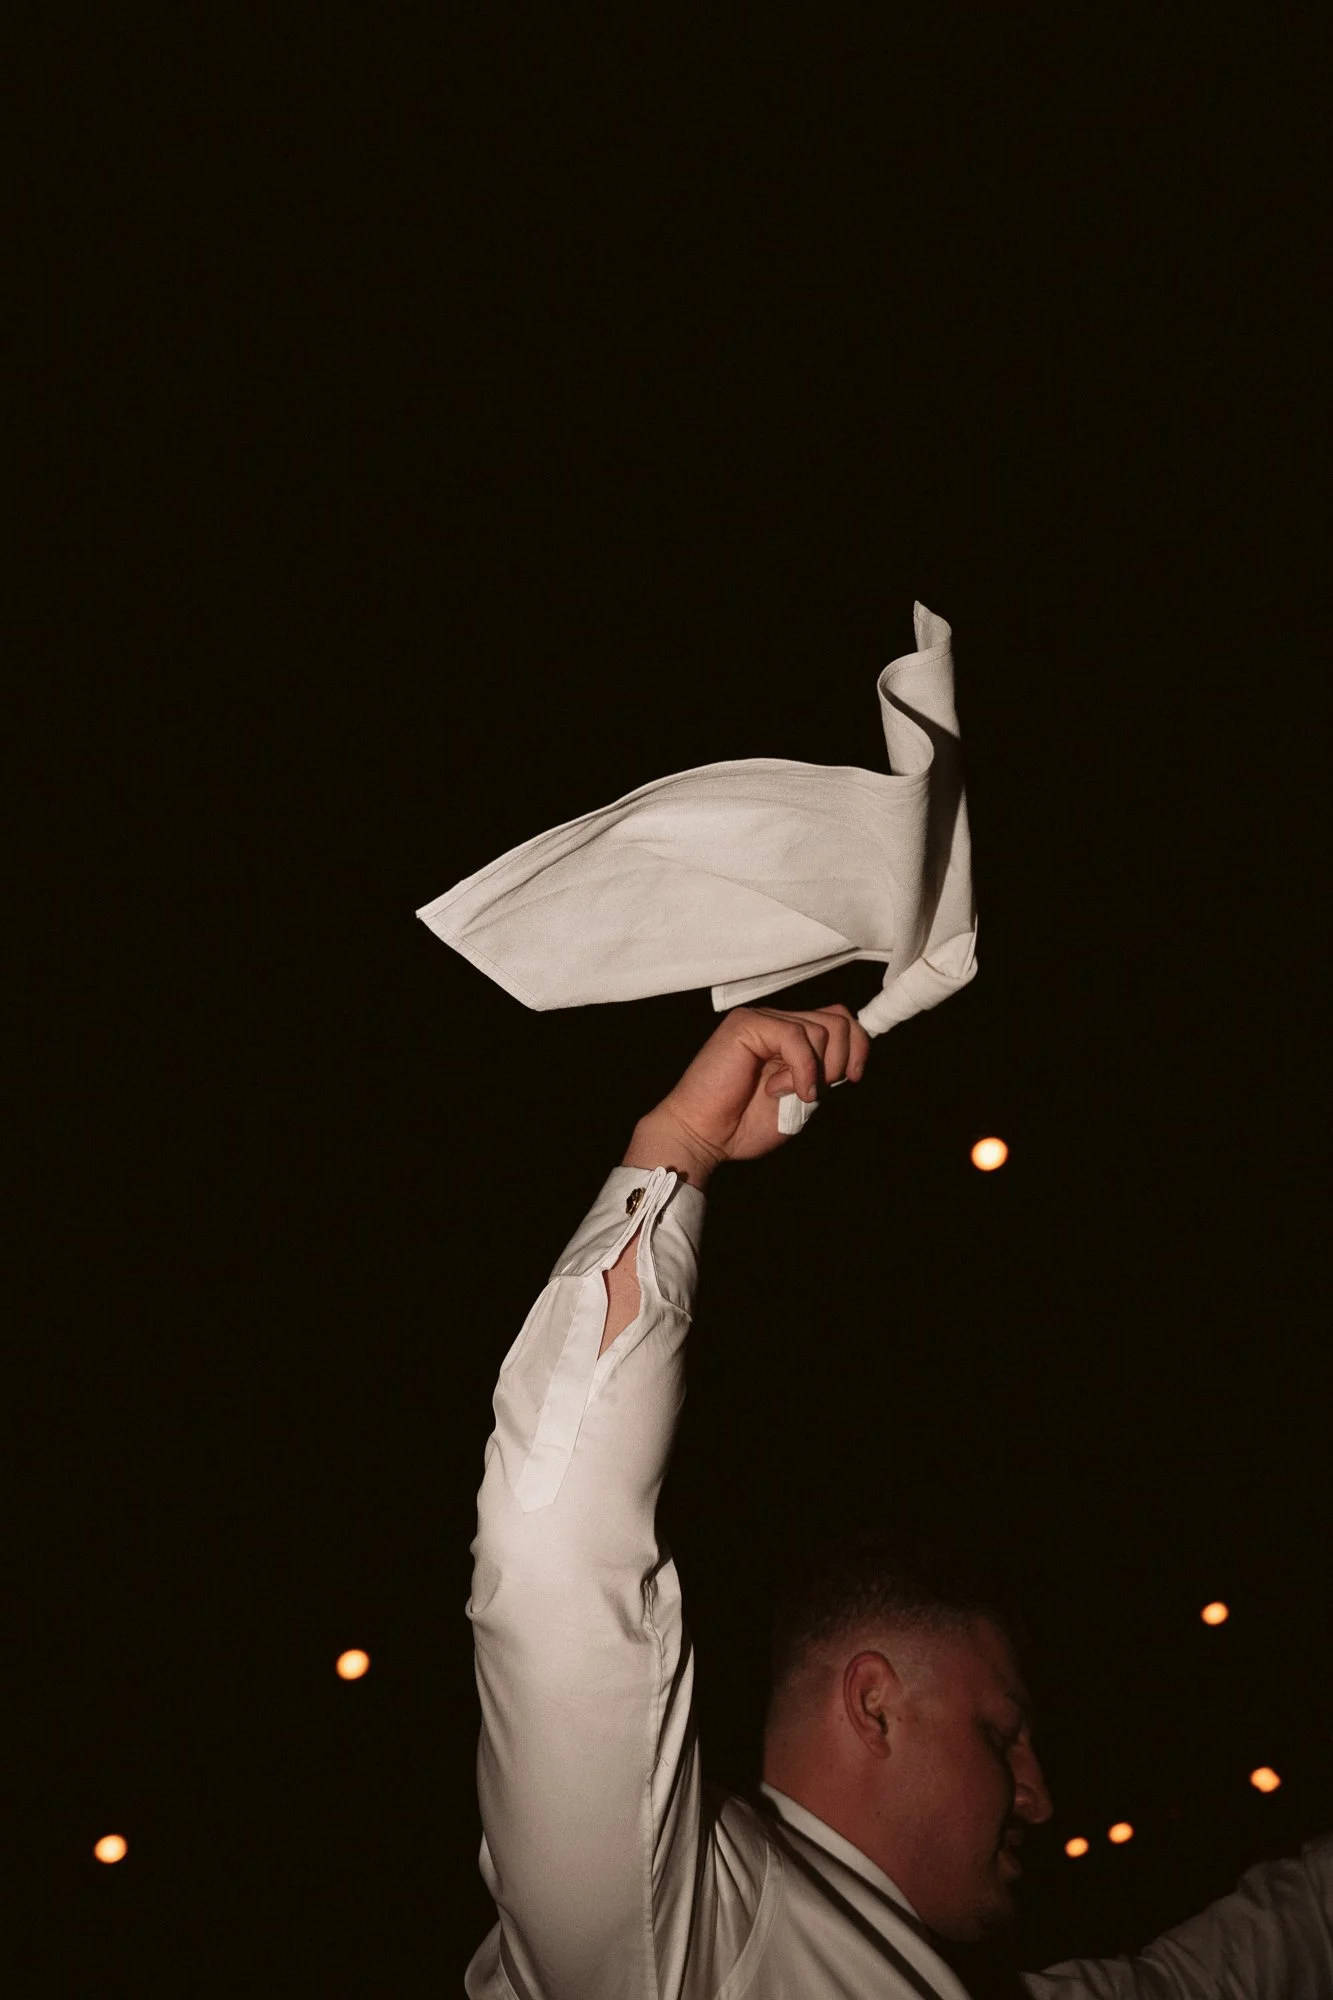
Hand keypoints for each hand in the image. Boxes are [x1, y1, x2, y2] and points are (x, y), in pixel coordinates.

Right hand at [624, 1004, 870, 1185]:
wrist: (703, 1136)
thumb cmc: (745, 1124)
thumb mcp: (802, 1099)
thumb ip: (823, 1075)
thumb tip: (854, 1058)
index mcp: (792, 1039)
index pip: (840, 1021)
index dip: (859, 1045)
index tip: (853, 1078)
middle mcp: (779, 1022)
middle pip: (839, 1020)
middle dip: (840, 1061)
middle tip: (814, 1093)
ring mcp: (763, 1020)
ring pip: (822, 1028)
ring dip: (815, 1070)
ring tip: (787, 1092)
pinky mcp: (747, 1024)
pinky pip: (796, 1036)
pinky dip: (800, 1069)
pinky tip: (780, 1090)